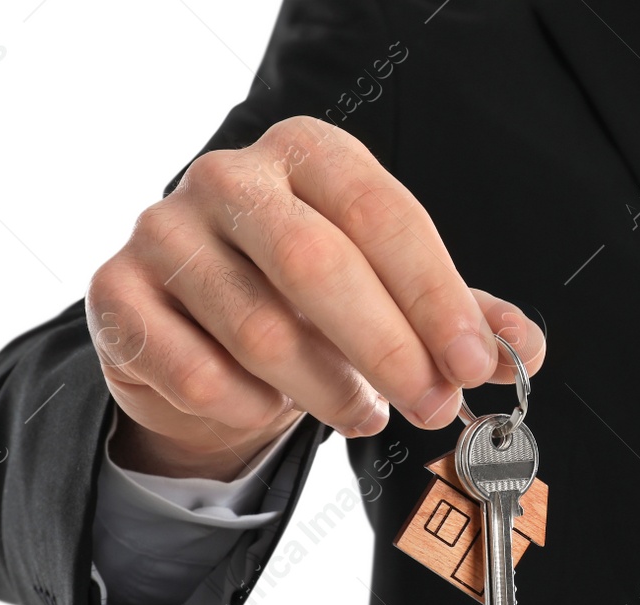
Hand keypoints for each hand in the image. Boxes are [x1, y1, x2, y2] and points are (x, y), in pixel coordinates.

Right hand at [86, 116, 545, 479]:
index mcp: (311, 156)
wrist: (197, 334)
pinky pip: (195, 372)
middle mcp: (230, 179)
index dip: (435, 295)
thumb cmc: (312, 305)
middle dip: (388, 349)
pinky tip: (273, 410)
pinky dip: (251, 408)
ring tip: (363, 414)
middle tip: (433, 408)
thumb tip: (521, 349)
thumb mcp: (394, 298)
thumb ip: (461, 319)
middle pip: (316, 263)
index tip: (475, 362)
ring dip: (326, 390)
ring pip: (258, 328)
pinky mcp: (117, 295)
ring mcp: (163, 231)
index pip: (383, 215)